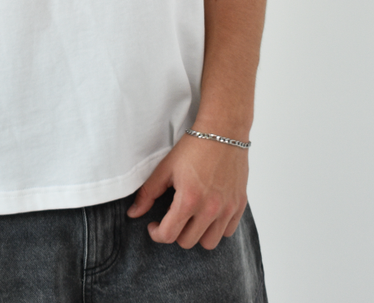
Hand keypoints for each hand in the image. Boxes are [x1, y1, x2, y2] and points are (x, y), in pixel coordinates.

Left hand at [126, 133, 248, 249]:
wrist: (223, 130)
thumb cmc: (194, 146)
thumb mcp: (166, 167)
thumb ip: (148, 192)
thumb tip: (133, 213)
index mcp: (189, 199)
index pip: (169, 235)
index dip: (156, 234)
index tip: (154, 226)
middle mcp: (210, 208)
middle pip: (187, 242)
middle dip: (175, 233)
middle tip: (173, 217)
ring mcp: (227, 208)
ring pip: (209, 243)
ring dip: (197, 234)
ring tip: (192, 217)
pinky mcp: (239, 204)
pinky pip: (227, 231)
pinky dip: (217, 227)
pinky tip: (208, 212)